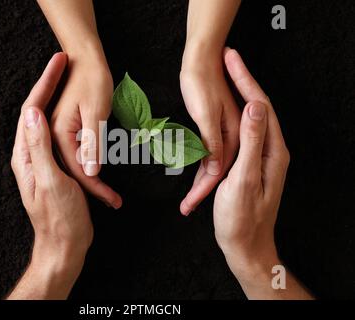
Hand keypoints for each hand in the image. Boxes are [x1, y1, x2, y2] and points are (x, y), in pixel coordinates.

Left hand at [9, 53, 92, 298]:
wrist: (66, 243)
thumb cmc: (60, 216)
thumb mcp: (50, 179)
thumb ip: (39, 147)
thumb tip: (32, 113)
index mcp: (26, 154)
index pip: (30, 110)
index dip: (44, 83)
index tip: (59, 61)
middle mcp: (31, 154)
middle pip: (37, 111)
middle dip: (50, 84)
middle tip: (65, 62)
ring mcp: (44, 160)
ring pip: (50, 122)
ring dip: (59, 99)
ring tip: (71, 79)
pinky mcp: (58, 168)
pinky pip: (62, 137)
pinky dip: (68, 119)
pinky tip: (78, 111)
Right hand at [51, 53, 122, 208]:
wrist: (85, 58)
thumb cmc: (93, 81)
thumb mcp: (96, 112)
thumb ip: (91, 143)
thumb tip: (91, 172)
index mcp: (58, 134)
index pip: (78, 170)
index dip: (96, 187)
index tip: (112, 201)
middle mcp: (53, 136)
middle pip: (74, 171)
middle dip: (95, 189)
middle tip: (114, 203)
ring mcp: (58, 133)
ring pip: (75, 165)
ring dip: (93, 180)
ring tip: (110, 197)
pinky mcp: (65, 130)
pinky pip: (76, 155)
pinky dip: (90, 166)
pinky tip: (100, 176)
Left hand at [180, 45, 239, 215]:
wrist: (201, 57)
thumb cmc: (200, 82)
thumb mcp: (205, 114)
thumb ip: (212, 142)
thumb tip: (215, 170)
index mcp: (233, 134)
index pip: (218, 170)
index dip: (203, 189)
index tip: (190, 205)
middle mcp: (233, 136)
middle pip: (217, 171)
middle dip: (201, 191)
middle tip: (186, 208)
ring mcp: (227, 131)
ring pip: (214, 164)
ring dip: (200, 182)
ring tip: (187, 202)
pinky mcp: (218, 127)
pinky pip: (210, 153)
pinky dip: (202, 166)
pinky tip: (196, 176)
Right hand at [214, 48, 288, 276]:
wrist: (245, 246)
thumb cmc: (242, 218)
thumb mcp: (244, 179)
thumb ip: (251, 142)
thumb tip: (254, 105)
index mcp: (273, 151)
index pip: (261, 106)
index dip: (246, 79)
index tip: (231, 59)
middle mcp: (271, 150)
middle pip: (258, 107)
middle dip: (244, 80)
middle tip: (228, 58)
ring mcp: (262, 157)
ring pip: (251, 117)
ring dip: (240, 94)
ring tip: (226, 74)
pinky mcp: (251, 164)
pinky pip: (244, 131)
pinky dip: (234, 114)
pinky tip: (225, 108)